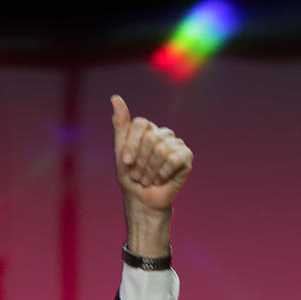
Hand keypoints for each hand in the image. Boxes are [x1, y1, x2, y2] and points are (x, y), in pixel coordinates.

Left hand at [110, 95, 192, 214]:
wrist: (142, 199)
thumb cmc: (130, 177)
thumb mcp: (120, 151)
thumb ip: (120, 125)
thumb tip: (115, 97)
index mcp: (147, 130)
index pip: (140, 124)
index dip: (132, 145)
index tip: (126, 162)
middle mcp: (163, 133)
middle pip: (150, 137)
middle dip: (140, 161)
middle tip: (138, 175)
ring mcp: (176, 144)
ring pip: (161, 149)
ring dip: (150, 170)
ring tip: (147, 179)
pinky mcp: (186, 156)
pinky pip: (174, 158)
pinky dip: (163, 173)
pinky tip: (160, 179)